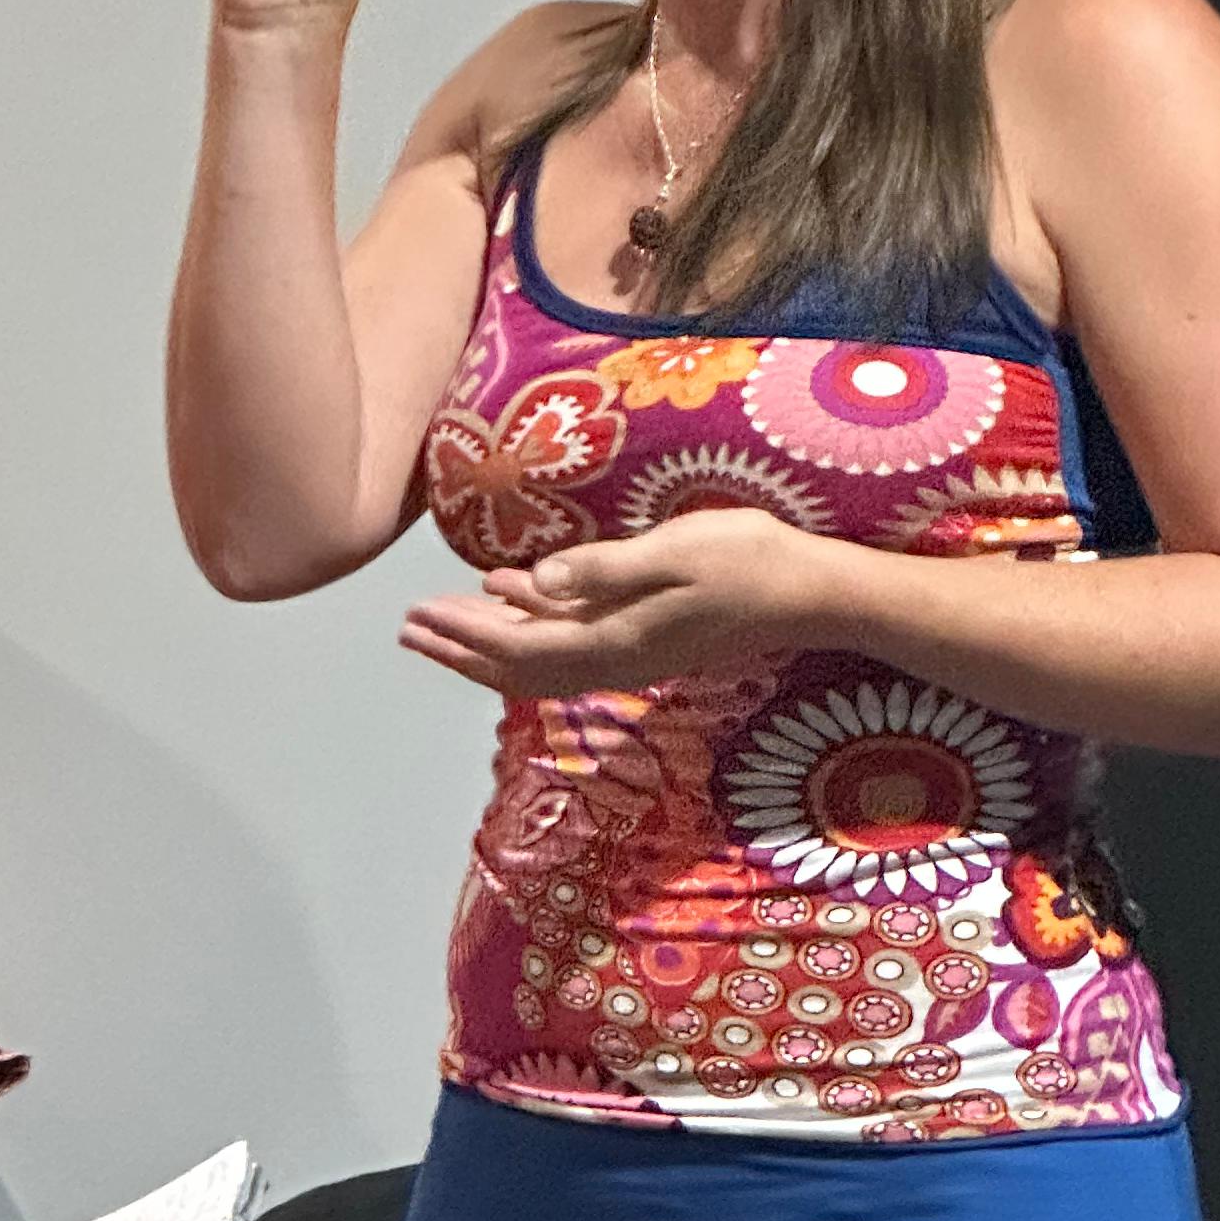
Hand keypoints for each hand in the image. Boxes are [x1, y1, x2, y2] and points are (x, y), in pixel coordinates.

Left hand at [399, 512, 837, 698]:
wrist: (811, 594)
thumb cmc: (748, 562)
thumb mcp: (675, 553)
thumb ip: (605, 569)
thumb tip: (535, 580)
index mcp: (613, 640)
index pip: (518, 647)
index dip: (462, 637)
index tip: (417, 619)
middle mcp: (614, 659)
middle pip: (517, 667)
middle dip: (459, 651)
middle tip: (408, 631)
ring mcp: (631, 654)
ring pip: (539, 660)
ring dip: (487, 644)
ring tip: (441, 623)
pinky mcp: (645, 639)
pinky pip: (568, 644)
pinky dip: (529, 628)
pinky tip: (513, 595)